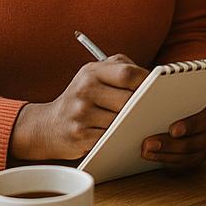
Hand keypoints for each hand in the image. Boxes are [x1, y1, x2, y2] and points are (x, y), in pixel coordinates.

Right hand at [9, 55, 148, 160]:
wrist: (46, 126)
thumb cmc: (82, 97)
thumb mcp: (95, 75)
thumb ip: (122, 69)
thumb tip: (155, 77)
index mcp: (92, 72)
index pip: (127, 74)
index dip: (147, 81)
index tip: (159, 87)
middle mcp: (84, 90)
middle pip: (128, 99)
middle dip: (143, 105)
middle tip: (152, 108)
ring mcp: (80, 113)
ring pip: (122, 119)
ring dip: (132, 122)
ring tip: (137, 120)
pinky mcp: (80, 135)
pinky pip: (111, 136)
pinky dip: (119, 136)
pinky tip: (120, 134)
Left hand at [141, 93, 205, 168]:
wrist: (204, 104)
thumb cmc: (189, 93)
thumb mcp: (187, 85)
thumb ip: (173, 87)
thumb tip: (144, 91)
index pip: (204, 118)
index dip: (189, 125)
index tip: (173, 130)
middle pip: (193, 142)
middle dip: (169, 144)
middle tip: (147, 143)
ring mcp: (205, 145)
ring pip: (187, 156)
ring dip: (164, 155)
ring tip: (145, 151)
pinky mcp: (196, 156)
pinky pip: (182, 164)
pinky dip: (167, 162)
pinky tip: (152, 157)